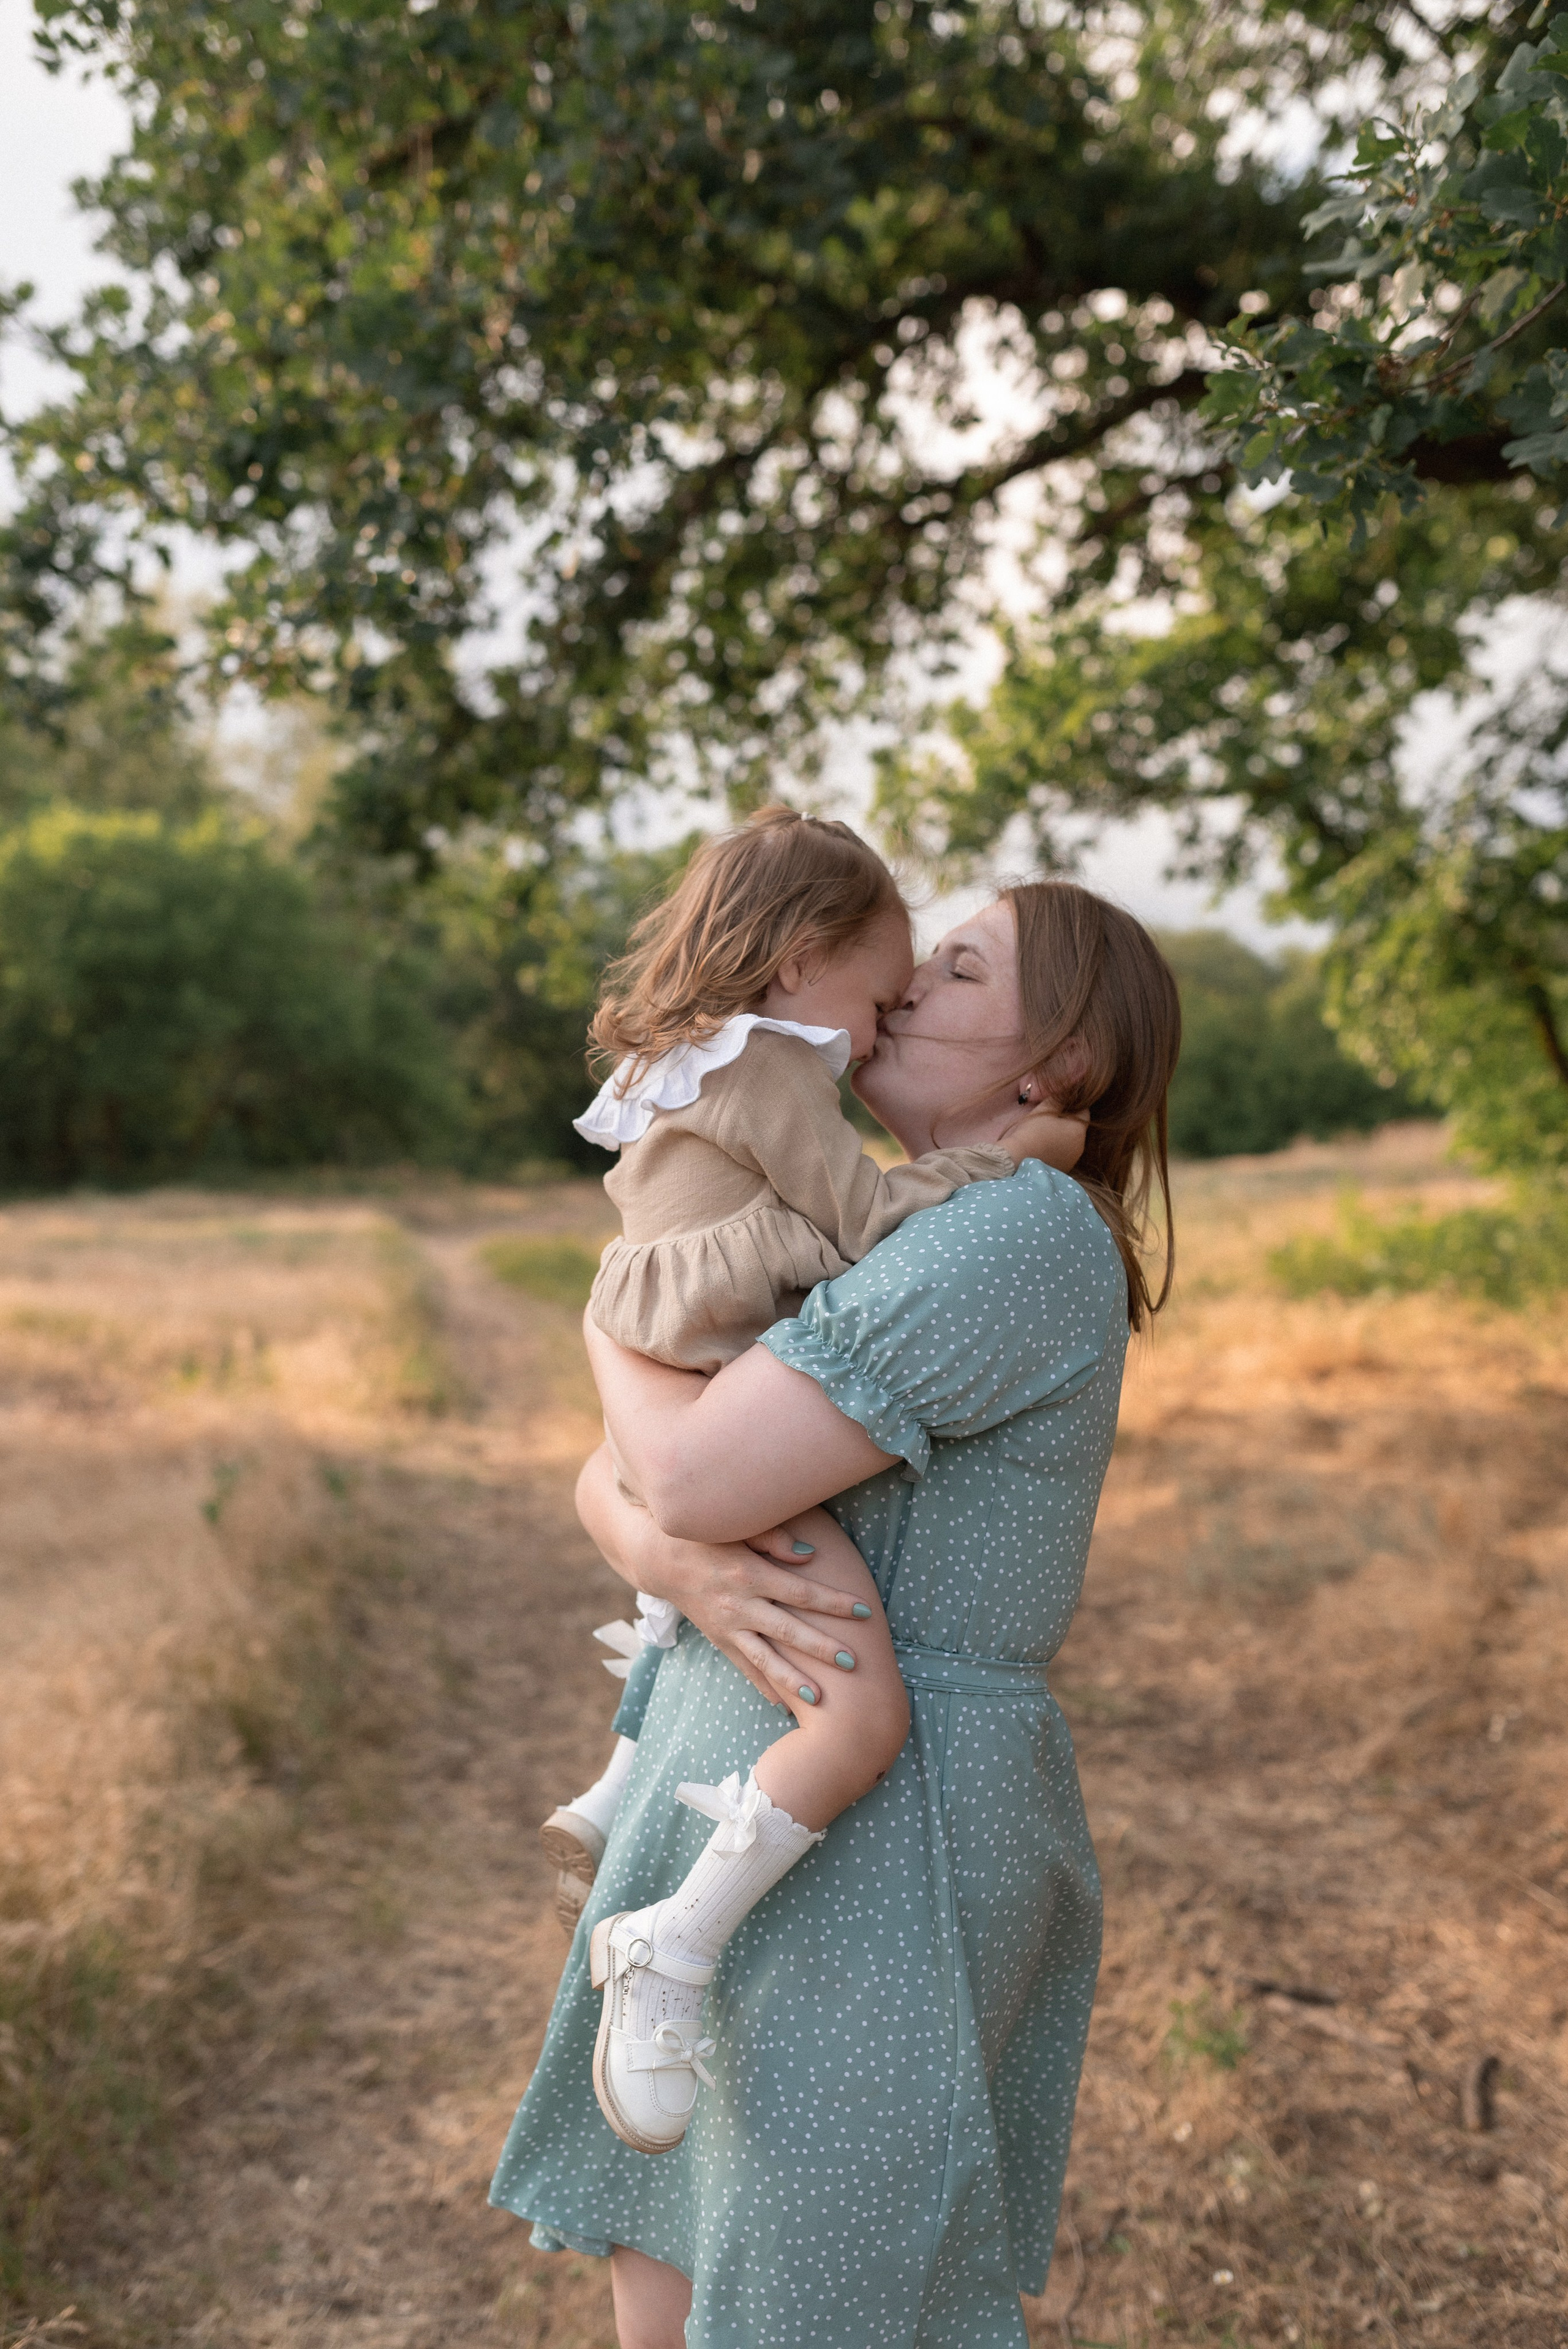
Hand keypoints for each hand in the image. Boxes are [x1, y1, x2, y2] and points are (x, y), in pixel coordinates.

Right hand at [645, 1512, 873, 1710]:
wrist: (660, 1559)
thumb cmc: (706, 1538)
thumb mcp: (737, 1529)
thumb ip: (774, 1539)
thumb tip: (809, 1556)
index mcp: (749, 1574)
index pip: (800, 1591)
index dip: (833, 1601)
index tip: (865, 1611)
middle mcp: (739, 1605)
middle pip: (788, 1630)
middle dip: (821, 1647)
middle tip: (853, 1663)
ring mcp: (727, 1627)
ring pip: (764, 1659)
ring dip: (793, 1679)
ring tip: (819, 1699)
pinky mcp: (719, 1640)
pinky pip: (744, 1667)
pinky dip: (763, 1685)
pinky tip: (783, 1704)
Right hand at [1001, 1102, 1089, 1171]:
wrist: (1017, 1160)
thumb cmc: (1032, 1132)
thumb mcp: (1044, 1110)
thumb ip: (1058, 1099)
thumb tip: (1068, 1091)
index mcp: (1079, 1130)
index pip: (1084, 1111)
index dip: (1075, 1104)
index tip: (1063, 1101)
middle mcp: (1081, 1146)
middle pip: (1078, 1127)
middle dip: (1069, 1119)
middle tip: (1053, 1114)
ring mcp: (1072, 1159)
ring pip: (1071, 1140)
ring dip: (1064, 1134)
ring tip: (1047, 1130)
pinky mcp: (1064, 1168)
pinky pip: (1064, 1152)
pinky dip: (1059, 1146)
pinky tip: (1045, 1144)